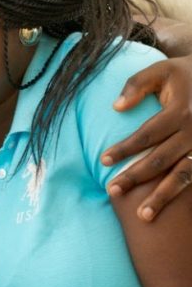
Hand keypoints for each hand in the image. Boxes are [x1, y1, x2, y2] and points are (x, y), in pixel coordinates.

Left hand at [101, 56, 191, 219]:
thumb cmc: (185, 75)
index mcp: (181, 111)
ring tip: (142, 216)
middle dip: (135, 177)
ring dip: (162, 198)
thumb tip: (116, 107)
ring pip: (182, 177)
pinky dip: (180, 194)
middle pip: (160, 160)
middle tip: (113, 190)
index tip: (104, 161)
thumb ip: (137, 84)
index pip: (147, 135)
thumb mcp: (163, 70)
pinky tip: (167, 210)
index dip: (125, 149)